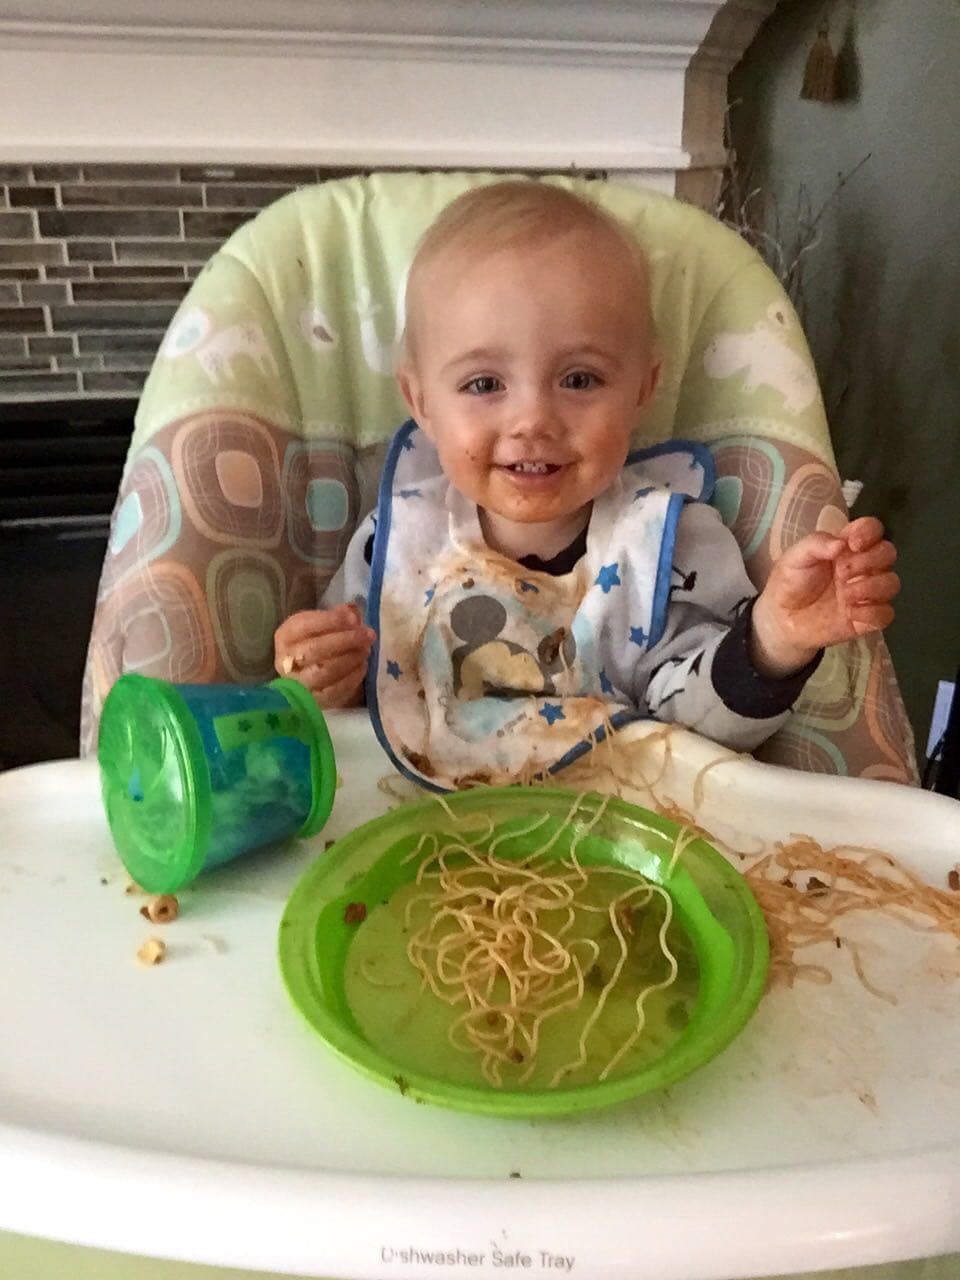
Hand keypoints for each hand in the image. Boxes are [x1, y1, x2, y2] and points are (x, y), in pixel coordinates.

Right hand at [274, 604, 375, 708]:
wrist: (314, 671)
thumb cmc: (320, 641)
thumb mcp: (325, 623)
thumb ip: (338, 616)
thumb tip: (352, 613)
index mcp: (286, 635)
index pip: (305, 626)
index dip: (330, 620)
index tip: (353, 618)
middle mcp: (287, 661)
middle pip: (314, 650)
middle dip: (345, 641)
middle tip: (367, 635)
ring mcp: (299, 684)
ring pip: (324, 672)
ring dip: (350, 659)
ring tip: (366, 650)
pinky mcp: (314, 701)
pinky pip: (334, 691)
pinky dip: (352, 677)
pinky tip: (363, 666)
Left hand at [750, 517, 898, 677]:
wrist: (782, 618)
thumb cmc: (790, 582)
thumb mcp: (795, 557)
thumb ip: (816, 544)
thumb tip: (841, 544)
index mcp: (846, 547)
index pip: (873, 529)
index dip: (870, 532)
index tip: (853, 544)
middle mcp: (862, 567)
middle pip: (888, 553)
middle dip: (869, 561)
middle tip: (842, 573)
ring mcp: (866, 593)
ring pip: (892, 583)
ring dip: (871, 587)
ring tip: (845, 595)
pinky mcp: (866, 618)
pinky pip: (886, 614)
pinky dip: (871, 613)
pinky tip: (849, 613)